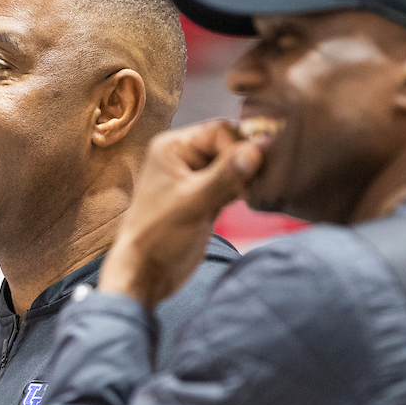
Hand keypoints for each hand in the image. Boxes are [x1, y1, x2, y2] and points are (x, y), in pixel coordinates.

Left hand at [101, 120, 262, 307]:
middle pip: (228, 145)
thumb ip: (225, 175)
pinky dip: (242, 190)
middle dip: (245, 161)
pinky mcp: (206, 198)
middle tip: (254, 183)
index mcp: (173, 147)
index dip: (239, 146)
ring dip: (246, 177)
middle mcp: (184, 157)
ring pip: (233, 165)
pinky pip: (232, 183)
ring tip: (249, 194)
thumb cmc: (158, 236)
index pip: (219, 130)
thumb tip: (257, 149)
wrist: (148, 273)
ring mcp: (196, 178)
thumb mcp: (193, 202)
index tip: (253, 167)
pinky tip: (248, 200)